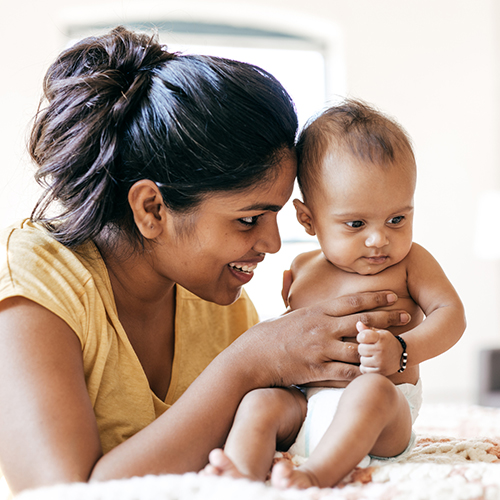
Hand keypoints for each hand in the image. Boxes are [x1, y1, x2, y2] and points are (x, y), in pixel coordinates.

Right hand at [230, 291, 410, 387]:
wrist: (252, 356)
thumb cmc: (271, 335)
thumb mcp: (290, 314)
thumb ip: (306, 305)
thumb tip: (304, 286)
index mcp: (317, 311)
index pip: (352, 301)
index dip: (375, 297)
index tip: (393, 295)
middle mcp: (322, 328)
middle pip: (362, 321)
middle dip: (387, 317)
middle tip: (408, 315)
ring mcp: (321, 350)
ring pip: (359, 348)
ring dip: (381, 347)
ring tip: (400, 347)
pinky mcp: (317, 370)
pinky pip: (346, 373)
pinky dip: (364, 373)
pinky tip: (380, 374)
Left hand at [356, 321, 402, 375]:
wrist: (402, 355)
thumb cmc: (386, 341)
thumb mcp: (380, 333)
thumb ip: (367, 329)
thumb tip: (358, 323)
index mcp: (381, 338)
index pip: (362, 336)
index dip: (361, 337)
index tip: (365, 338)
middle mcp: (381, 350)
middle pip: (361, 349)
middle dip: (363, 348)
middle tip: (370, 348)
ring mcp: (381, 362)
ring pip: (362, 360)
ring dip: (365, 358)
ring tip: (373, 355)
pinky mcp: (381, 372)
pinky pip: (364, 369)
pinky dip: (366, 367)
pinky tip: (372, 363)